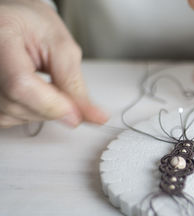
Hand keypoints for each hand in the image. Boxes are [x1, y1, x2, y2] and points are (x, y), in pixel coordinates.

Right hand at [0, 0, 107, 127]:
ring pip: (14, 115)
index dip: (50, 104)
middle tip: (66, 92)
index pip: (20, 84)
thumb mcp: (62, 46)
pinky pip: (9, 118)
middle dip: (53, 107)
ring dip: (43, 111)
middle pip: (18, 103)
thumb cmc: (34, 25)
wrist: (17, 23)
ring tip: (47, 84)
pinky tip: (36, 94)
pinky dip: (31, 112)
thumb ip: (74, 82)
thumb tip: (88, 115)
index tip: (76, 114)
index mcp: (0, 38)